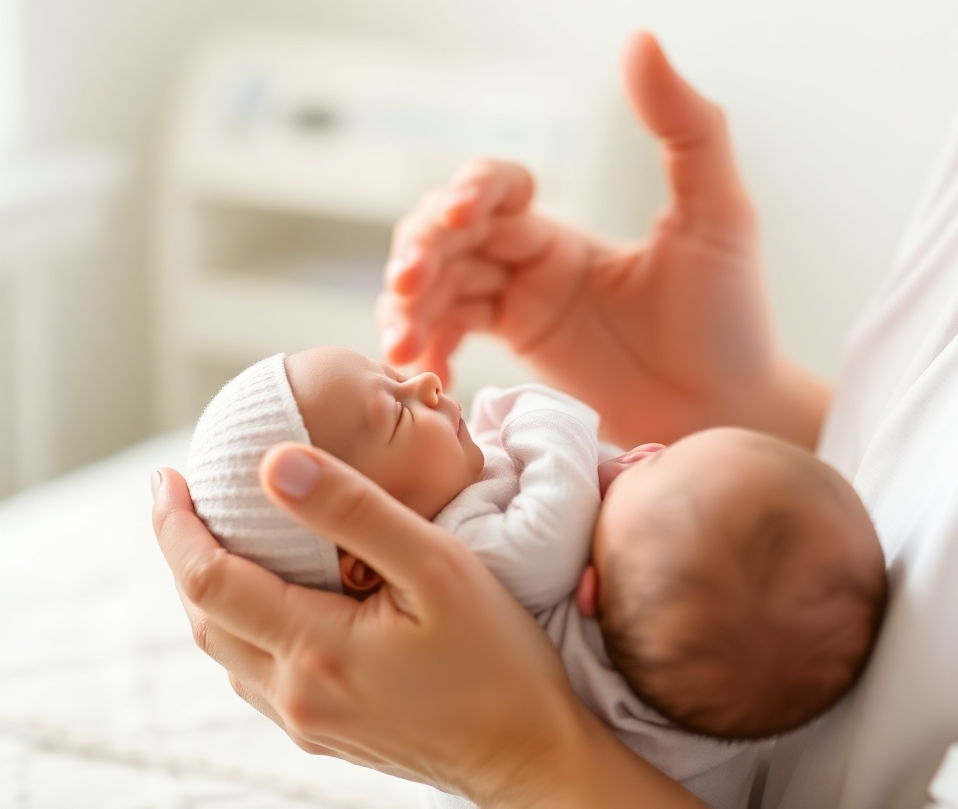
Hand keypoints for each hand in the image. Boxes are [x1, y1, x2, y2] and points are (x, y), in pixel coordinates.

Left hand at [152, 448, 700, 807]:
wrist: (530, 754)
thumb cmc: (496, 655)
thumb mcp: (436, 565)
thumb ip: (354, 511)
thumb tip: (275, 465)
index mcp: (315, 649)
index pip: (208, 580)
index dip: (176, 526)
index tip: (166, 477)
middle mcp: (296, 694)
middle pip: (204, 617)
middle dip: (183, 553)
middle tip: (184, 497)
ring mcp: (308, 719)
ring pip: (228, 648)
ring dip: (210, 590)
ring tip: (220, 536)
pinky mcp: (327, 730)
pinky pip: (259, 672)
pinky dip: (245, 623)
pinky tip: (271, 595)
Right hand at [379, 33, 827, 448]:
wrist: (727, 412)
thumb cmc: (729, 318)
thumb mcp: (717, 213)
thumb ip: (685, 126)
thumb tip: (640, 37)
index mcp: (566, 230)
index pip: (491, 189)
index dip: (467, 194)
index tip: (463, 217)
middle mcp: (532, 263)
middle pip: (443, 236)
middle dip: (418, 252)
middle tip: (409, 284)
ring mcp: (519, 311)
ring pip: (436, 288)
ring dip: (408, 306)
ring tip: (402, 345)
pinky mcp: (516, 356)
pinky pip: (452, 338)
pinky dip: (429, 348)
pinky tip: (427, 370)